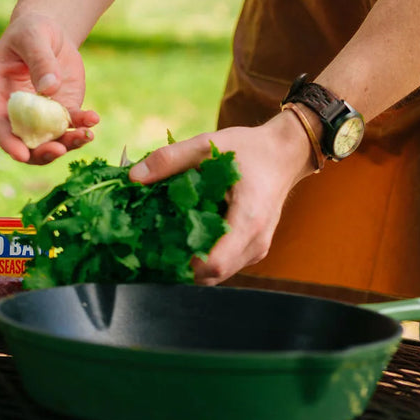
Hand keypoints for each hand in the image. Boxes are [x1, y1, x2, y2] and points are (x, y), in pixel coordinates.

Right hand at [0, 12, 98, 164]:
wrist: (51, 32)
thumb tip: (50, 88)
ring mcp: (38, 114)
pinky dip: (82, 126)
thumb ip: (40, 60)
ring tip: (86, 135)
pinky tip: (94, 119)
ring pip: (48, 139)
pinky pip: (69, 125)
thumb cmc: (32, 30)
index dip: (7, 141)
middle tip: (60, 149)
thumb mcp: (33, 37)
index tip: (22, 155)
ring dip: (66, 143)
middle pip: (22, 140)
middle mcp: (14, 110)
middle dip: (40, 150)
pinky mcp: (60, 110)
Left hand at [128, 114, 314, 283]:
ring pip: (218, 274)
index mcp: (248, 220)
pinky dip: (206, 256)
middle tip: (155, 243)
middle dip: (181, 264)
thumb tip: (133, 177)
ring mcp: (258, 249)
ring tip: (169, 238)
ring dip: (193, 262)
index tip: (157, 247)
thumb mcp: (208, 145)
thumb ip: (170, 160)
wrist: (286, 153)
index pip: (213, 264)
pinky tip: (189, 234)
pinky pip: (226, 265)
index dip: (182, 263)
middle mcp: (256, 242)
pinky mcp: (255, 249)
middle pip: (212, 275)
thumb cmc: (250, 148)